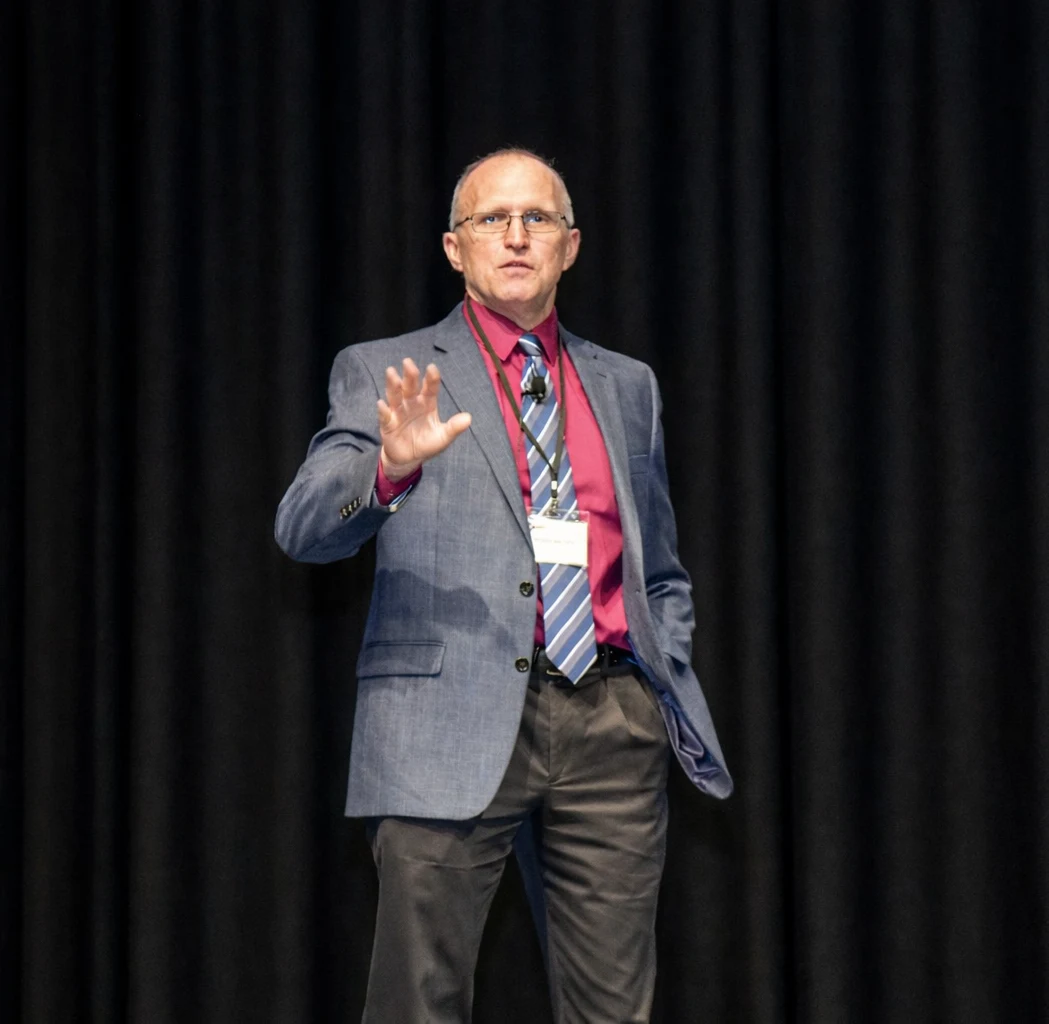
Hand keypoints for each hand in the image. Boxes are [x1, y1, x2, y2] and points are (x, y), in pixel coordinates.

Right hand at [377, 358, 471, 480]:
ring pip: (395, 395)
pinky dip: (383, 410)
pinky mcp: (388, 423)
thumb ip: (454, 427)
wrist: (409, 459)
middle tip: (408, 363)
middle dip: (409, 375)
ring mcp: (398, 412)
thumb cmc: (427, 444)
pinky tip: (382, 404)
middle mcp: (412, 403)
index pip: (430, 388)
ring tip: (391, 373)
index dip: (431, 378)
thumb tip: (469, 418)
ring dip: (393, 385)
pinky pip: (385, 416)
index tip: (432, 368)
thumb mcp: (443, 437)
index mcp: (427, 403)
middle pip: (410, 386)